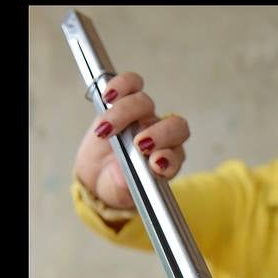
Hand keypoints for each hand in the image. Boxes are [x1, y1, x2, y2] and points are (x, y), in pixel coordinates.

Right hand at [74, 72, 189, 209]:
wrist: (99, 175)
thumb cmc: (116, 185)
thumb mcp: (120, 193)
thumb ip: (124, 187)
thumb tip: (122, 178)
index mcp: (168, 162)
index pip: (177, 154)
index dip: (169, 158)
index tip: (155, 164)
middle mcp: (161, 137)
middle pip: (174, 125)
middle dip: (158, 134)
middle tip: (138, 145)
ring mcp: (144, 117)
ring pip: (145, 104)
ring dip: (125, 114)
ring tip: (106, 130)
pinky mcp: (125, 101)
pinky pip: (131, 84)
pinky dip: (121, 86)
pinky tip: (108, 96)